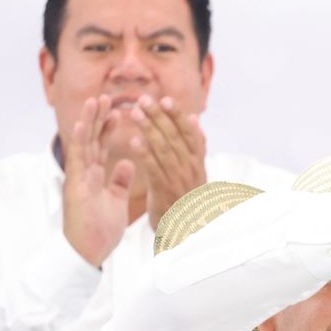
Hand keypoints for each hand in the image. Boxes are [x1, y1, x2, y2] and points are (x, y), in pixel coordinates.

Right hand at [62, 95, 133, 266]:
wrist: (88, 252)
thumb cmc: (100, 229)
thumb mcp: (116, 201)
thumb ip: (119, 181)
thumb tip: (127, 163)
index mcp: (95, 176)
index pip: (102, 147)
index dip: (108, 129)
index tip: (117, 111)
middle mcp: (84, 173)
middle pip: (91, 140)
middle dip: (97, 118)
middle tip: (105, 97)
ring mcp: (78, 178)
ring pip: (83, 144)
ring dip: (88, 122)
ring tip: (93, 101)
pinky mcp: (75, 186)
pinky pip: (77, 161)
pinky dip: (79, 142)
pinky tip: (82, 125)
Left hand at [129, 94, 207, 229]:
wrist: (187, 231)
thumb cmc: (186, 196)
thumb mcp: (196, 170)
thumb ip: (195, 145)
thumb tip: (194, 118)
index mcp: (197, 161)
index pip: (188, 133)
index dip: (177, 116)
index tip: (165, 99)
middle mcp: (190, 168)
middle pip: (174, 137)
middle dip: (158, 117)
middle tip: (143, 100)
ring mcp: (178, 180)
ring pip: (164, 149)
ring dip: (149, 129)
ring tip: (134, 113)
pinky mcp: (164, 191)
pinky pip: (154, 170)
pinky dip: (145, 154)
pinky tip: (133, 142)